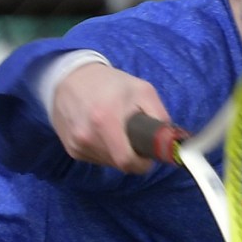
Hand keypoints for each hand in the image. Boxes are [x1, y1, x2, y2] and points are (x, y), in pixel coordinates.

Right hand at [51, 62, 169, 173]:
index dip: (142, 163)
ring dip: (117, 153)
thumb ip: (159, 116)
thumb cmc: (110, 83)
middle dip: (132, 155)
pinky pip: (96, 159)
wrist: (70, 77)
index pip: (127, 162)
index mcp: (105, 120)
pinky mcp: (71, 148)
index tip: (147, 155)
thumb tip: (171, 140)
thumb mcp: (142, 90)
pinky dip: (104, 150)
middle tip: (134, 136)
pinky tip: (102, 132)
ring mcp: (77, 144)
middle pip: (119, 164)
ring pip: (108, 163)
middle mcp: (87, 136)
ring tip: (116, 130)